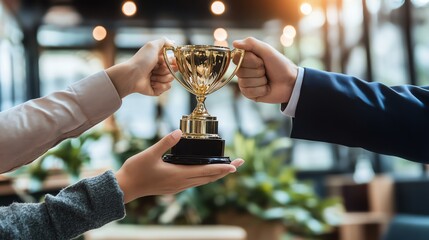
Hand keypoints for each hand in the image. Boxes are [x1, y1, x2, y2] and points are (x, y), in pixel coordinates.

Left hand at [106, 38, 175, 97]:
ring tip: (151, 76)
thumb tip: (173, 43)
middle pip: (173, 70)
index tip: (165, 61)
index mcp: (158, 59)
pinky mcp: (157, 89)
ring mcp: (158, 79)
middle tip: (155, 69)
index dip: (171, 62)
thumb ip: (164, 41)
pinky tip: (152, 83)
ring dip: (162, 77)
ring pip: (170, 80)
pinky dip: (160, 85)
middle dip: (166, 70)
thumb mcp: (152, 46)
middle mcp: (158, 69)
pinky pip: (166, 88)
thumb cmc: (141, 60)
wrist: (132, 75)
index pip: (173, 61)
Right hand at [115, 129, 243, 202]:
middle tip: (239, 163)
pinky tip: (204, 172)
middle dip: (225, 171)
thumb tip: (179, 132)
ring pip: (203, 181)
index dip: (222, 168)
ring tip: (226, 167)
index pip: (206, 171)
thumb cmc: (136, 170)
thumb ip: (166, 142)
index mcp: (179, 174)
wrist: (126, 187)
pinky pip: (195, 182)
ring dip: (216, 174)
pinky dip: (205, 177)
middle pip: (209, 178)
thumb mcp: (150, 153)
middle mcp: (182, 183)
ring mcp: (178, 187)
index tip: (235, 165)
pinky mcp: (173, 187)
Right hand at [233, 37, 298, 103]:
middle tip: (266, 70)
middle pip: (240, 71)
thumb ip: (251, 43)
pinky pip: (248, 91)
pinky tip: (266, 88)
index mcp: (246, 58)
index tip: (261, 60)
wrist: (291, 82)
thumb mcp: (267, 50)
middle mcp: (243, 70)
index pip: (237, 58)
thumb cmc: (280, 65)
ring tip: (267, 80)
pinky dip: (260, 90)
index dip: (250, 61)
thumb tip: (234, 43)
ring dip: (260, 81)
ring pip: (244, 82)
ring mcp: (245, 82)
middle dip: (257, 71)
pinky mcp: (249, 94)